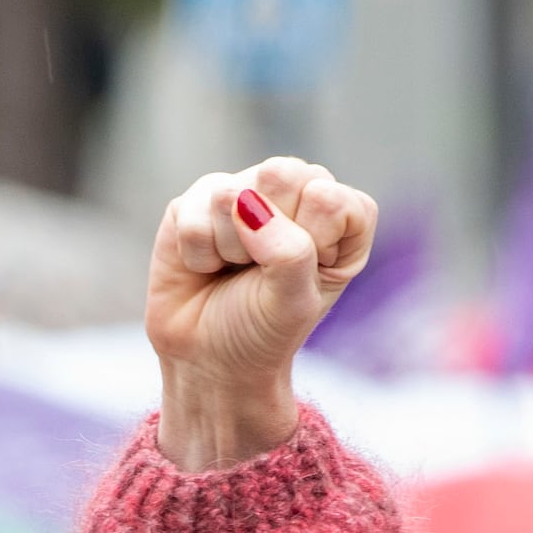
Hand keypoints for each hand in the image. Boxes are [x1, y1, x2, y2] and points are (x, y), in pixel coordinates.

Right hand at [148, 159, 377, 471]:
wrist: (209, 358)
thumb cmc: (264, 330)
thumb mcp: (294, 303)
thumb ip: (288, 252)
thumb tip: (243, 199)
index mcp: (340, 214)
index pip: (328, 198)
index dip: (309, 242)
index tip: (299, 278)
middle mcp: (295, 190)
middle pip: (281, 174)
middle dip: (266, 236)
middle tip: (262, 271)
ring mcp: (244, 188)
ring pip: (231, 194)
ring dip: (229, 249)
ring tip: (232, 272)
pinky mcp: (196, 200)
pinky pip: (193, 213)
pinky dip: (198, 253)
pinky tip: (206, 267)